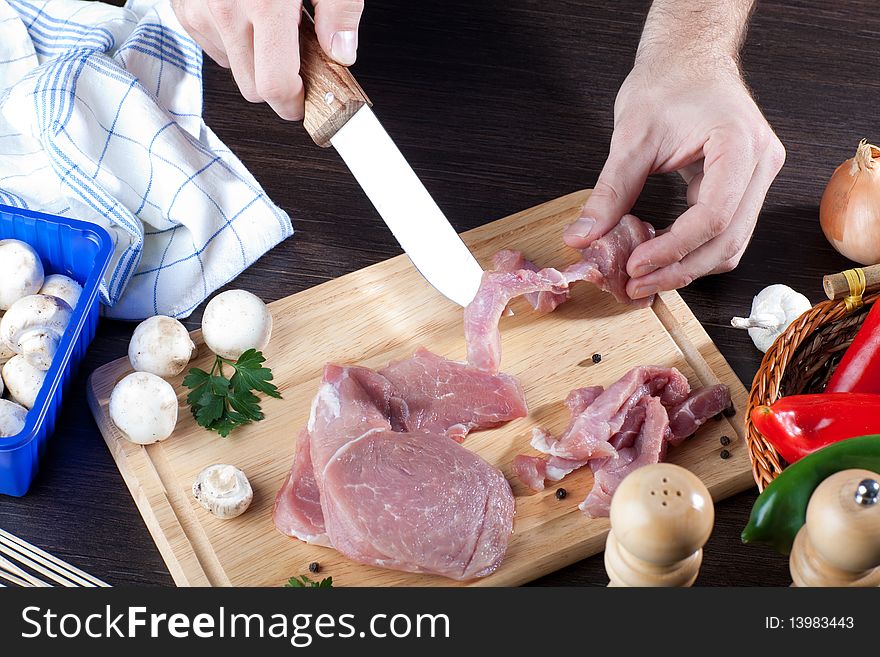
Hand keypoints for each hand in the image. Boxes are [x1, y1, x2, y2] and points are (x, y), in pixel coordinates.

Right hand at [172, 0, 363, 119]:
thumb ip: (340, 10)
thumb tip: (342, 52)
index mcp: (265, 3)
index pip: (274, 86)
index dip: (294, 104)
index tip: (306, 104)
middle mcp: (224, 8)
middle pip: (251, 87)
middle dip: (278, 83)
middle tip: (300, 58)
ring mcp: (198, 6)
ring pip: (230, 66)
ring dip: (254, 57)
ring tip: (273, 22)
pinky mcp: (184, 1)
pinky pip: (209, 41)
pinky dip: (231, 36)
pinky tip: (248, 11)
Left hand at [563, 59, 784, 299]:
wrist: (687, 58)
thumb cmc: (667, 82)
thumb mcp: (631, 137)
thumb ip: (610, 192)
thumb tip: (583, 237)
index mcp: (739, 144)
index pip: (713, 216)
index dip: (673, 249)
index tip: (636, 264)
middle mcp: (760, 164)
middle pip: (727, 240)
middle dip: (679, 270)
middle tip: (636, 284)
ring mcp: (757, 176)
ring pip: (731, 243)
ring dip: (687, 267)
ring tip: (644, 276)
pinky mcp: (744, 186)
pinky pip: (725, 231)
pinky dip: (693, 250)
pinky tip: (660, 254)